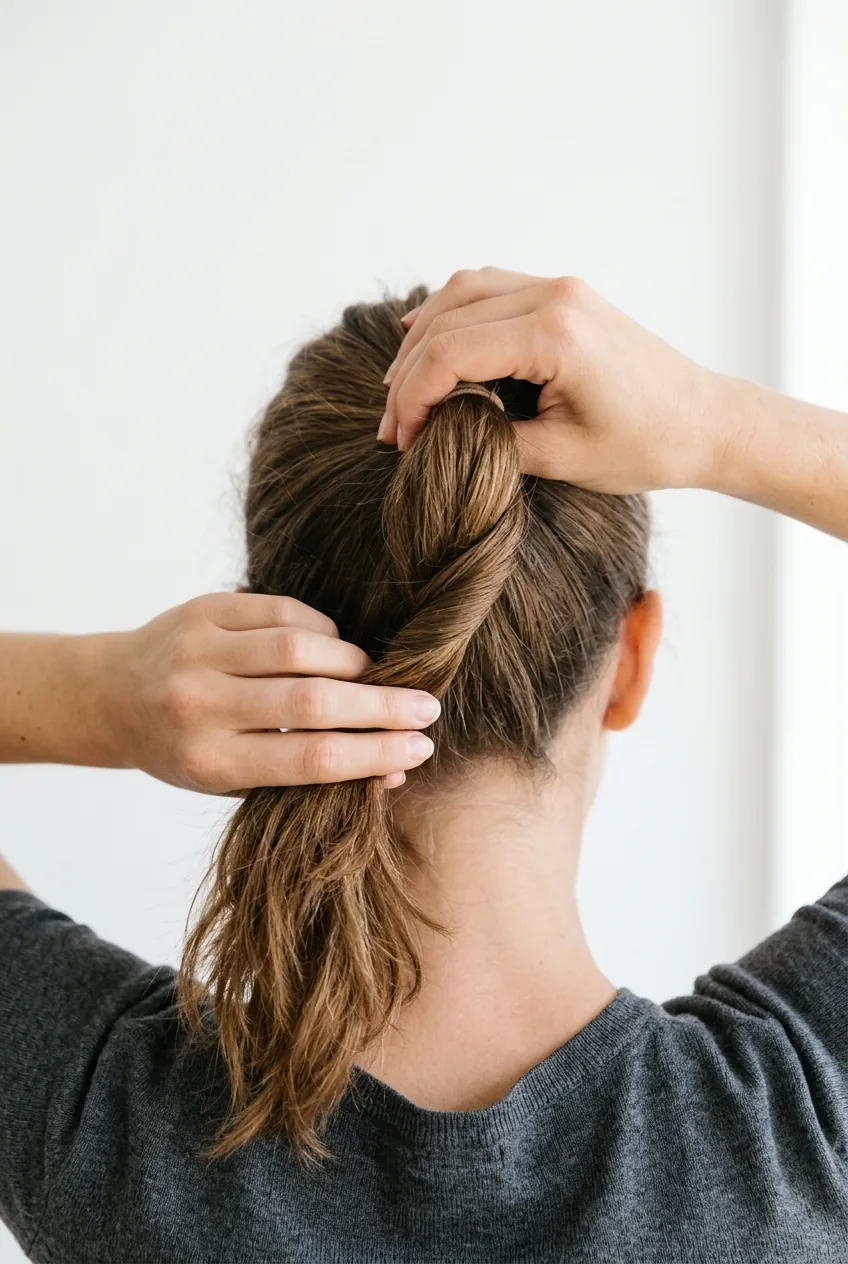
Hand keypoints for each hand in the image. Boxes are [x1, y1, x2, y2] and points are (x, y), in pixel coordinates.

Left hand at [99, 593, 438, 793]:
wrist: (114, 697)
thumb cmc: (188, 749)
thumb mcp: (237, 780)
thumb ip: (309, 775)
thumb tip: (397, 772)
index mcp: (209, 760)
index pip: (309, 760)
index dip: (373, 754)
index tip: (419, 750)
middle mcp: (199, 705)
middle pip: (312, 702)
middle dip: (381, 706)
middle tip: (426, 708)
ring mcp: (198, 652)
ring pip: (301, 648)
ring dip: (354, 663)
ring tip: (376, 677)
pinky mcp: (203, 609)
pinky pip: (283, 612)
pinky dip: (323, 631)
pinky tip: (334, 648)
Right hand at [380, 267, 728, 493]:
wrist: (705, 422)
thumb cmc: (647, 444)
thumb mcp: (562, 458)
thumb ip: (492, 440)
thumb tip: (440, 433)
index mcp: (555, 335)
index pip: (452, 353)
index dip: (413, 398)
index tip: (401, 441)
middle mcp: (555, 296)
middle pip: (448, 319)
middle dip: (409, 374)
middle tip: (392, 426)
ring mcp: (560, 289)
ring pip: (464, 291)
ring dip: (424, 336)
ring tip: (401, 386)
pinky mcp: (564, 296)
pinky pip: (491, 288)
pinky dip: (454, 314)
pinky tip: (432, 339)